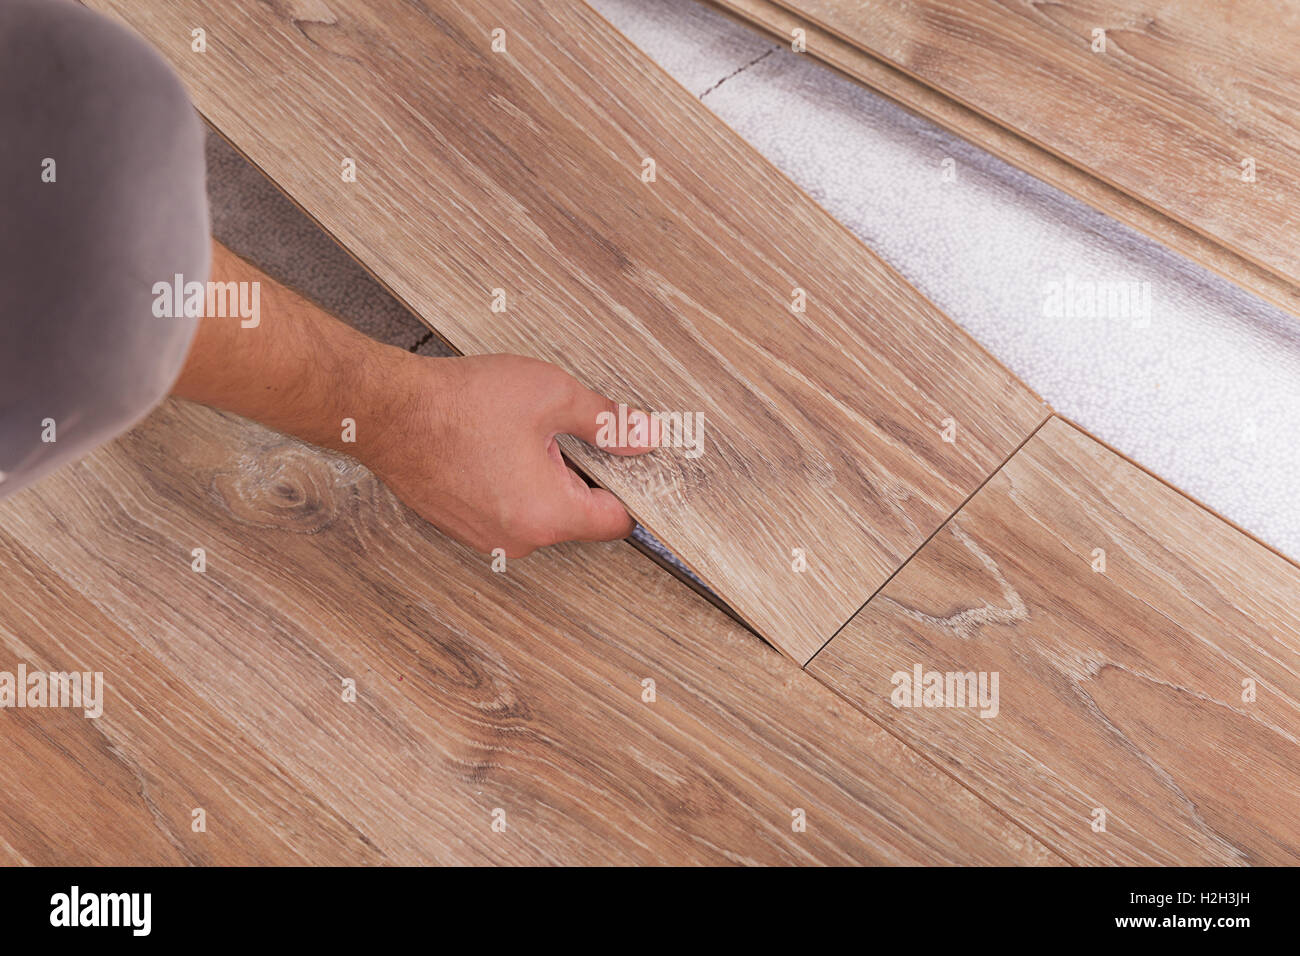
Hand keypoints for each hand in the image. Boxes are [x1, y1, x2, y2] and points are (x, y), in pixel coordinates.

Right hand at [362, 352, 655, 557]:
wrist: (387, 410)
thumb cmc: (460, 403)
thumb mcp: (551, 396)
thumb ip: (606, 421)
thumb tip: (643, 437)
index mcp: (548, 515)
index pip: (617, 522)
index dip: (627, 487)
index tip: (623, 461)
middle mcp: (517, 539)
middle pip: (577, 517)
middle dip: (578, 476)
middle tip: (558, 432)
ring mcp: (485, 538)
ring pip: (539, 513)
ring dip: (541, 480)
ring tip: (517, 436)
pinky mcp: (461, 526)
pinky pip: (505, 511)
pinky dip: (509, 485)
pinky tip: (493, 447)